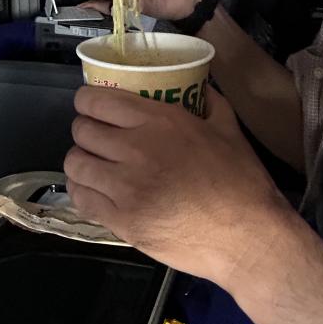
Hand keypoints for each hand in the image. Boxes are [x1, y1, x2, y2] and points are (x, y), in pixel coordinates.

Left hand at [64, 85, 295, 288]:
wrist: (247, 237)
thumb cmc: (242, 182)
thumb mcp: (230, 130)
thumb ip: (210, 103)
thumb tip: (199, 86)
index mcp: (160, 121)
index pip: (96, 101)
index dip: (86, 102)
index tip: (91, 108)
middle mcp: (135, 149)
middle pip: (82, 130)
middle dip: (85, 131)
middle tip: (97, 140)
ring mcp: (125, 188)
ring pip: (75, 163)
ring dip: (81, 161)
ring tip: (94, 166)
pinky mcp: (122, 221)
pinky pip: (81, 198)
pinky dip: (82, 190)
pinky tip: (95, 190)